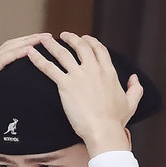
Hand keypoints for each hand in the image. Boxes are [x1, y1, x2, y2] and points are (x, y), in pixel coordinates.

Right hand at [0, 33, 51, 143]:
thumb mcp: (0, 106)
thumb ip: (10, 99)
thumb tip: (27, 104)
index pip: (10, 53)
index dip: (26, 46)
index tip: (43, 44)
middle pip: (10, 46)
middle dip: (29, 39)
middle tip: (48, 36)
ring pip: (7, 49)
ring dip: (26, 42)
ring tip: (42, 38)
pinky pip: (2, 61)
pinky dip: (16, 53)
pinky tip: (29, 50)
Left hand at [26, 32, 143, 155]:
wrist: (103, 130)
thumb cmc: (116, 121)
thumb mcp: (131, 103)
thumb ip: (135, 89)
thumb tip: (134, 78)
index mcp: (108, 72)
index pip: (99, 50)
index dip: (91, 42)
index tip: (85, 39)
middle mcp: (93, 69)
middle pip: (81, 46)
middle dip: (71, 38)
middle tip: (63, 36)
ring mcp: (78, 76)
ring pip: (62, 53)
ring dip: (52, 44)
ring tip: (44, 39)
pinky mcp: (65, 85)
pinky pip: (49, 68)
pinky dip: (38, 59)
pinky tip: (30, 53)